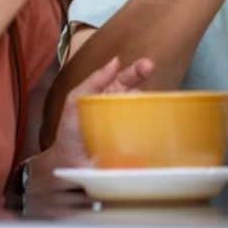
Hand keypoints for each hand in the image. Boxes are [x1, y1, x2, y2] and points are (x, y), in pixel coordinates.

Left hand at [27, 56, 153, 190]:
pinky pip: (150, 138)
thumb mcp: (76, 101)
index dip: (137, 71)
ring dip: (153, 105)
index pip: (127, 80)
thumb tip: (116, 60)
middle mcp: (124, 110)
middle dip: (146, 80)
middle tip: (151, 69)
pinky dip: (157, 131)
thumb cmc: (71, 131)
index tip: (147, 65)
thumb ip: (92, 82)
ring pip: (147, 114)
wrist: (68, 166)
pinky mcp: (137, 149)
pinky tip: (160, 127)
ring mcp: (132, 130)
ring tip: (153, 98)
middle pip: (140, 93)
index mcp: (110, 96)